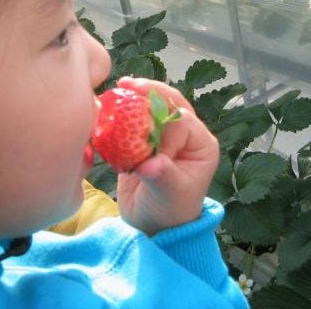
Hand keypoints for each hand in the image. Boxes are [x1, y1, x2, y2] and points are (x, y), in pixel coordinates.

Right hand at [114, 77, 218, 235]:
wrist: (152, 226)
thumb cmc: (169, 213)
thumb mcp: (169, 195)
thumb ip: (163, 176)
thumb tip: (151, 165)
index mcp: (201, 144)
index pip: (182, 120)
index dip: (161, 121)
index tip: (141, 131)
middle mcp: (186, 136)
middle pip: (170, 103)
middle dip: (150, 92)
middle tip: (127, 84)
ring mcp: (166, 136)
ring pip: (153, 107)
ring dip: (135, 98)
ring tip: (118, 89)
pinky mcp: (146, 140)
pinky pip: (136, 120)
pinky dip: (123, 113)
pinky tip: (109, 107)